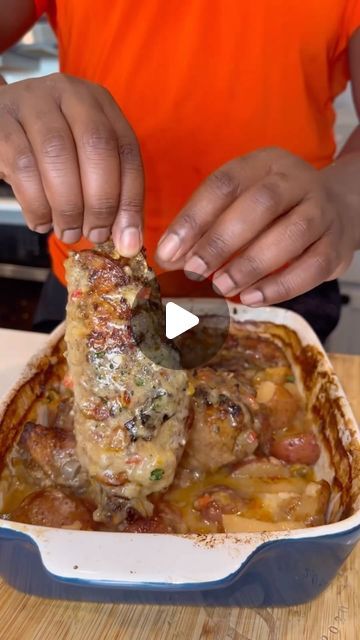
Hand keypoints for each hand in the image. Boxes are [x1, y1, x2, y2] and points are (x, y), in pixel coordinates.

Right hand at [0, 73, 142, 255]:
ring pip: (58, 155)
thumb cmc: (45, 148)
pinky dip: (36, 204)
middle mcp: (69, 93)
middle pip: (97, 147)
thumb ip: (109, 193)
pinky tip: (41, 221)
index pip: (127, 150)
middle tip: (94, 234)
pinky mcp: (1, 121)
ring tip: (68, 231)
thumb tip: (128, 241)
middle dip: (100, 202)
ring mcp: (32, 102)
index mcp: (100, 103)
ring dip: (68, 206)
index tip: (127, 239)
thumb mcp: (82, 161)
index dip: (131, 200)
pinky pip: (23, 166)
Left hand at [156, 147, 357, 304]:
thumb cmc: (272, 211)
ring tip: (220, 286)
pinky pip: (312, 267)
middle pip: (261, 204)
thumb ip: (205, 226)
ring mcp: (322, 211)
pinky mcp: (337, 244)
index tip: (168, 252)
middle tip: (193, 270)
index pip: (224, 184)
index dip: (193, 218)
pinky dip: (280, 286)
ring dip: (251, 264)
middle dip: (221, 241)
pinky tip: (251, 298)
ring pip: (292, 233)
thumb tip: (168, 258)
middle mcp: (297, 180)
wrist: (336, 210)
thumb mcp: (238, 204)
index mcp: (264, 163)